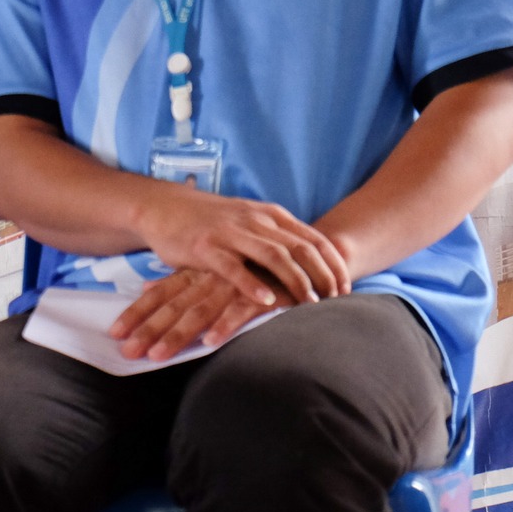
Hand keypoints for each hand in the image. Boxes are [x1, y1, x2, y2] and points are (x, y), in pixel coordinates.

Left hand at [110, 269, 274, 362]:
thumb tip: (146, 287)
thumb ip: (179, 279)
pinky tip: (210, 343)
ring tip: (157, 356)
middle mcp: (209, 279)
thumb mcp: (208, 269)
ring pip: (199, 312)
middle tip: (128, 352)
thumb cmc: (247, 267)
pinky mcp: (260, 295)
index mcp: (195, 274)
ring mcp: (232, 286)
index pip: (159, 295)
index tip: (115, 333)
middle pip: (172, 307)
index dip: (137, 313)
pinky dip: (224, 326)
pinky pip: (239, 312)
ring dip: (177, 334)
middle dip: (148, 330)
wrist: (294, 254)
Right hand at [132, 180, 351, 307]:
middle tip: (337, 300)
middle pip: (301, 248)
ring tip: (311, 304)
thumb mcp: (251, 221)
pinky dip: (253, 285)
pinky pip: (234, 268)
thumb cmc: (212, 220)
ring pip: (274, 256)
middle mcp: (255, 221)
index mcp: (270, 215)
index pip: (314, 239)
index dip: (334, 264)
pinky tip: (267, 302)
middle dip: (324, 276)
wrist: (165, 206)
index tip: (346, 287)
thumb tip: (312, 262)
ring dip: (297, 281)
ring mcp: (231, 233)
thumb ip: (277, 237)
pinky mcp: (206, 247)